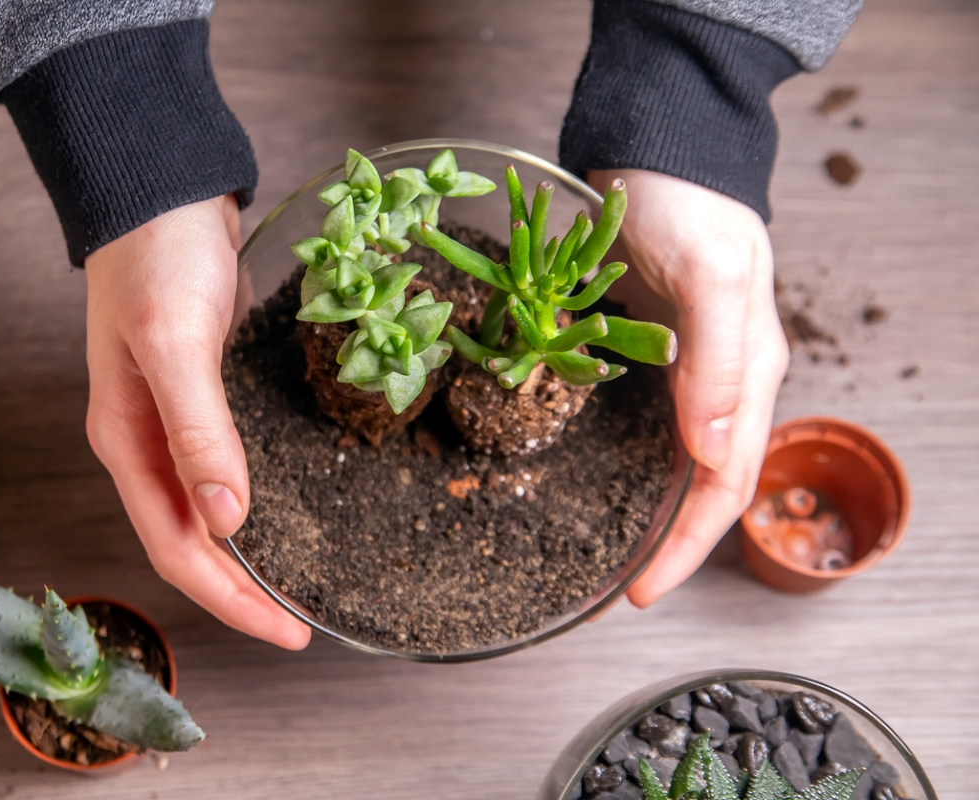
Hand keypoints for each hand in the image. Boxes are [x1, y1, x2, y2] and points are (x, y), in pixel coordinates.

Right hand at [85, 195, 310, 649]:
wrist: (162, 191)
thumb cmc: (157, 257)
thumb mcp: (175, 342)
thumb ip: (197, 430)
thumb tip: (227, 520)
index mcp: (126, 441)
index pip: (177, 547)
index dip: (230, 598)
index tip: (287, 628)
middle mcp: (142, 443)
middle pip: (190, 542)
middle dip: (240, 592)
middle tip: (299, 623)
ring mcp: (168, 422)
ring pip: (204, 513)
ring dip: (243, 559)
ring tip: (291, 588)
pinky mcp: (197, 397)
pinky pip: (219, 472)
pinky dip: (246, 506)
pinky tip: (276, 515)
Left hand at [586, 170, 789, 606]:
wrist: (659, 151)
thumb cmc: (688, 203)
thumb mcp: (708, 275)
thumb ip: (718, 363)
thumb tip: (714, 454)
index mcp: (751, 374)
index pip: (727, 482)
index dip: (689, 542)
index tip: (644, 589)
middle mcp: (725, 381)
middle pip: (706, 483)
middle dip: (672, 541)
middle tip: (624, 586)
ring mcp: (689, 368)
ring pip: (677, 460)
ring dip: (652, 509)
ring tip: (614, 552)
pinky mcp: (654, 351)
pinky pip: (649, 423)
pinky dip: (629, 461)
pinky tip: (600, 477)